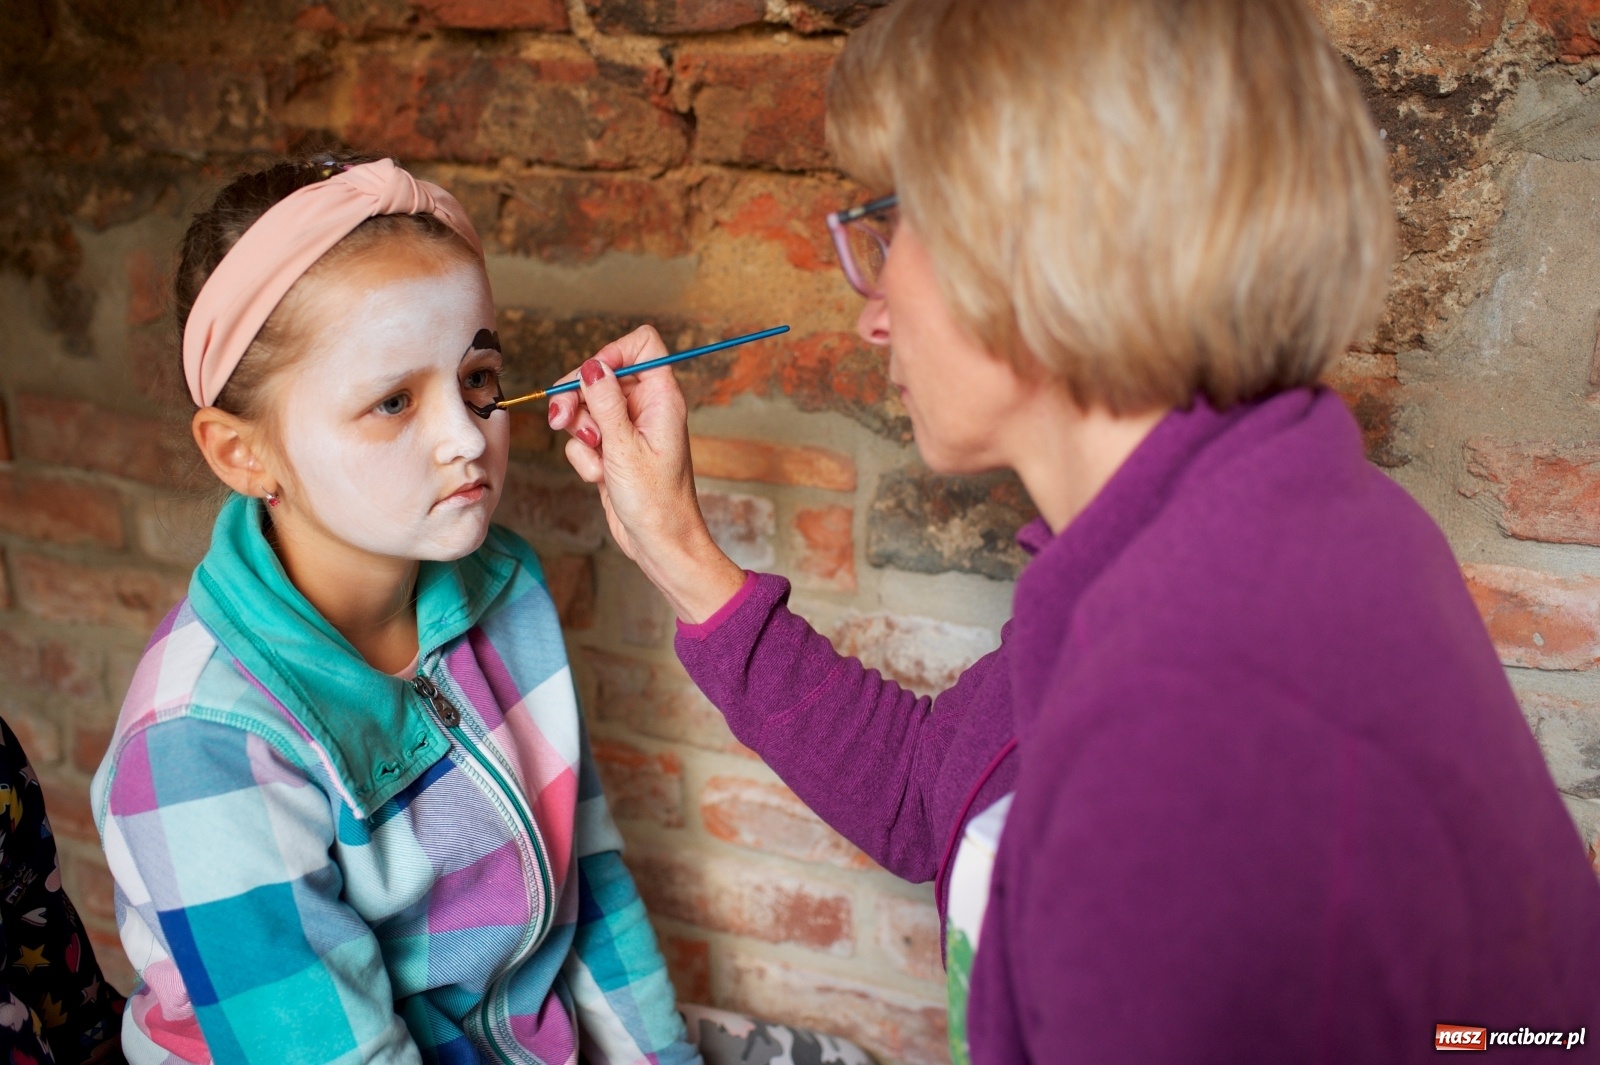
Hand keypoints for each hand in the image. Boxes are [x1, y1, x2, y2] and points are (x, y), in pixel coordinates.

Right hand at [549, 326, 746, 623]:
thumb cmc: (656, 502)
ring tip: (595, 459)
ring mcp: (629, 428)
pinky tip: (600, 477)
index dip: (612, 353)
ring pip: (588, 407)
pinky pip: (585, 436)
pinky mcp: (613, 449)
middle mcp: (647, 407)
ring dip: (581, 433)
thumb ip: (606, 404)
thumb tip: (592, 366)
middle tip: (561, 420)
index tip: (590, 378)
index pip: (642, 345)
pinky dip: (584, 456)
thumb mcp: (625, 449)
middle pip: (602, 374)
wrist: (659, 544)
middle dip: (578, 397)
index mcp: (662, 398)